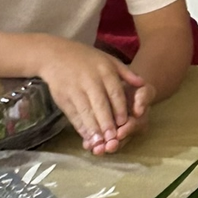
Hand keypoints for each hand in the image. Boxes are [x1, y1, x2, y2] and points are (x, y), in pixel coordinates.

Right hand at [34, 38, 152, 151]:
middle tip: (113, 139)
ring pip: (86, 112)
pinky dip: (80, 127)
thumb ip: (126, 72)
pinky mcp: (63, 97)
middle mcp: (90, 80)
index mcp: (104, 70)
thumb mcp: (107, 59)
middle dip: (106, 123)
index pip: (115, 92)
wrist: (54, 54)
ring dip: (93, 129)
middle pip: (100, 104)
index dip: (119, 109)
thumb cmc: (85, 58)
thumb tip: (142, 83)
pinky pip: (73, 114)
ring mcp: (75, 89)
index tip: (124, 123)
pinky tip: (86, 137)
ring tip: (99, 143)